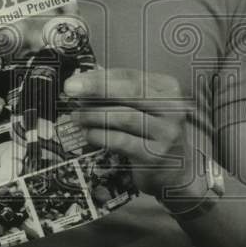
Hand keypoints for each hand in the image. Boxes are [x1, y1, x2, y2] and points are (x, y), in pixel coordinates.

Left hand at [65, 67, 199, 204]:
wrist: (176, 170)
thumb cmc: (152, 131)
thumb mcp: (144, 106)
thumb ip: (119, 92)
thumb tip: (84, 83)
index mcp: (168, 88)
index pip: (130, 76)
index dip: (100, 76)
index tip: (75, 80)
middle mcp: (172, 108)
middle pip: (130, 92)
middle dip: (96, 88)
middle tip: (70, 89)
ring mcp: (166, 133)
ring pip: (124, 117)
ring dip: (94, 114)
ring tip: (78, 116)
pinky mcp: (154, 155)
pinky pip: (121, 141)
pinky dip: (100, 135)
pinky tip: (89, 133)